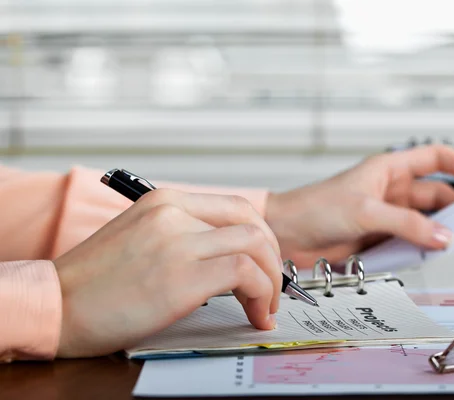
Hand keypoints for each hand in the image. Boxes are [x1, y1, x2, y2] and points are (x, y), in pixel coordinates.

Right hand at [53, 189, 281, 357]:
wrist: (55, 306)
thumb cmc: (95, 282)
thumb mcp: (141, 238)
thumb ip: (182, 235)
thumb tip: (226, 254)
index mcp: (165, 201)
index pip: (235, 207)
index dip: (260, 237)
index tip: (265, 263)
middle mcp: (174, 213)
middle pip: (252, 222)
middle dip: (272, 257)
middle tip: (273, 287)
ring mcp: (178, 241)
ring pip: (255, 246)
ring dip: (271, 280)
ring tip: (265, 307)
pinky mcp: (181, 276)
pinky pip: (245, 274)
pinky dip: (261, 295)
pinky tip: (255, 315)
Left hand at [265, 145, 453, 267]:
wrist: (285, 234)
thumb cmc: (314, 207)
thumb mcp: (365, 210)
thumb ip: (406, 223)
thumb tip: (443, 237)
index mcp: (390, 170)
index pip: (436, 159)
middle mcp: (391, 191)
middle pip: (437, 196)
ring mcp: (387, 217)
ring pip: (426, 223)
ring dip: (442, 234)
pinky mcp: (380, 240)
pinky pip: (410, 243)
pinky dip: (424, 251)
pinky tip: (436, 262)